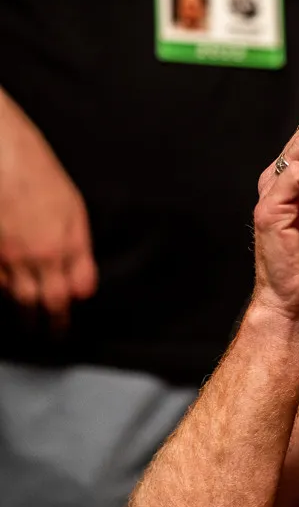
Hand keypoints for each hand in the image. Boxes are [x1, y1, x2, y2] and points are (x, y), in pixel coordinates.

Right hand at [0, 94, 96, 320]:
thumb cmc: (36, 172)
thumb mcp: (72, 206)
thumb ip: (78, 247)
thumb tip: (81, 281)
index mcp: (64, 243)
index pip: (76, 290)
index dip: (75, 303)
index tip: (72, 313)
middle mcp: (36, 256)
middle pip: (47, 303)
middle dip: (52, 322)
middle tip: (53, 334)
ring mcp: (7, 257)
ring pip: (17, 298)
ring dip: (24, 314)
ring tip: (28, 325)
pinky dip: (2, 292)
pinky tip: (6, 295)